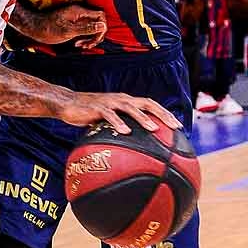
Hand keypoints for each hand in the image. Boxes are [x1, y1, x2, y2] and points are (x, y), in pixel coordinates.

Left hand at [19, 2, 107, 47]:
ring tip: (82, 46)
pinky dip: (84, 38)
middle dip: (96, 35)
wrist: (34, 28)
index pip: (100, 15)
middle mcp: (79, 13)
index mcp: (79, 11)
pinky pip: (85, 30)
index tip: (95, 38)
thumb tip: (102, 26)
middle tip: (87, 45)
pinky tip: (78, 44)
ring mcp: (76, 19)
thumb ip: (87, 28)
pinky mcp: (73, 24)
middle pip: (98, 22)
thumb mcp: (68, 31)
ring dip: (90, 38)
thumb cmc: (48, 29)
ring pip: (92, 27)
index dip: (102, 27)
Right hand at [58, 92, 181, 134]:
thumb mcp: (107, 122)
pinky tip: (125, 132)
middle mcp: (122, 99)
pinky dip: (118, 123)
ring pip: (131, 107)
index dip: (165, 114)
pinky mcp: (97, 107)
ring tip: (154, 129)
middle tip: (175, 127)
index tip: (179, 127)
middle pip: (147, 103)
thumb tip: (133, 149)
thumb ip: (121, 129)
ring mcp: (110, 102)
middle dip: (162, 114)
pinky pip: (109, 115)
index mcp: (126, 102)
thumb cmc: (89, 114)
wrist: (67, 104)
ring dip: (143, 118)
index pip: (151, 105)